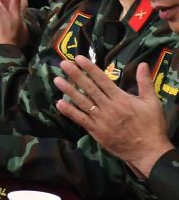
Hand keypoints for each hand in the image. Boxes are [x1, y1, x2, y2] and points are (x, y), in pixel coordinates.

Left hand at [55, 57, 173, 177]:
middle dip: (75, 75)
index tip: (78, 58)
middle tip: (63, 64)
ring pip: (82, 102)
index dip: (90, 68)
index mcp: (121, 99)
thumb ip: (145, 82)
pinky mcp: (96, 131)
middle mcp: (109, 107)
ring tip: (57, 80)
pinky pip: (81, 119)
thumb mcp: (152, 102)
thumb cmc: (151, 126)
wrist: (149, 152)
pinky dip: (70, 112)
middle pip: (89, 89)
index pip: (102, 80)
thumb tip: (143, 64)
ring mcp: (101, 120)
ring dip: (69, 90)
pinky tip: (59, 103)